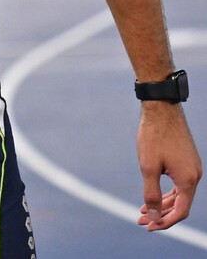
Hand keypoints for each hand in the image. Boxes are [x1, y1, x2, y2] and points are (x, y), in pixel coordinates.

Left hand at [137, 103, 201, 230]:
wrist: (161, 108)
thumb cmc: (153, 136)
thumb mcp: (148, 168)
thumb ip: (151, 195)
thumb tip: (154, 218)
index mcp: (188, 179)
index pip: (180, 211)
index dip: (165, 222)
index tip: (149, 227)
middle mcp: (195, 174)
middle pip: (180, 204)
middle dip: (161, 214)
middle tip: (141, 220)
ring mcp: (192, 166)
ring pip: (179, 193)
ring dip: (163, 203)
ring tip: (143, 209)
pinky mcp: (187, 159)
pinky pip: (179, 182)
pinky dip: (167, 190)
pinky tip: (153, 193)